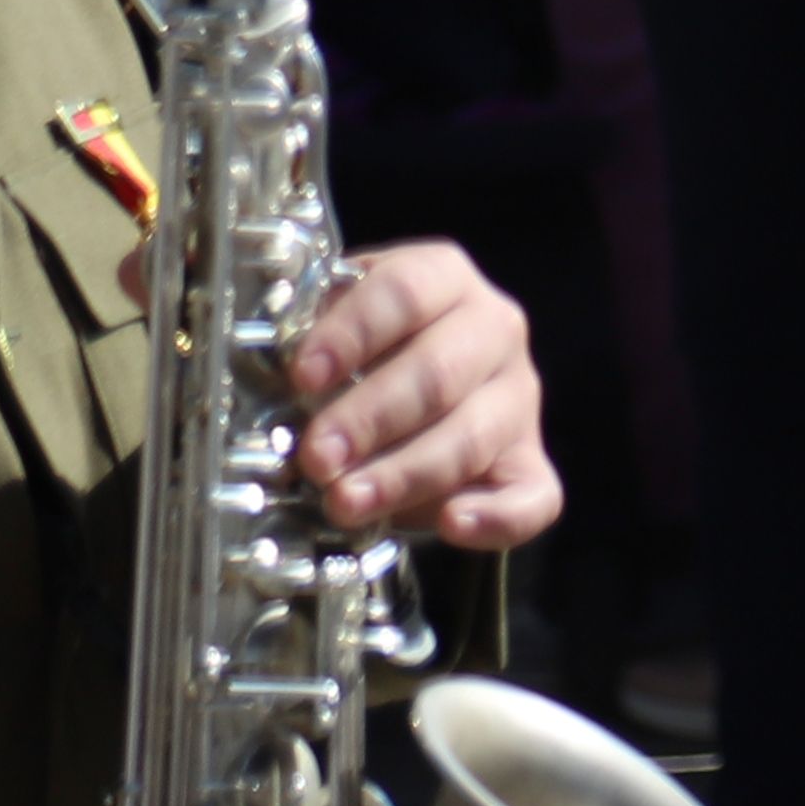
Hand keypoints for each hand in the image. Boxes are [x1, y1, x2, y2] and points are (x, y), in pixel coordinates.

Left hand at [278, 238, 559, 548]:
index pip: (406, 292)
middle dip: (370, 419)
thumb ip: (313, 346)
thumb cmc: (357, 358)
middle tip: (317, 458)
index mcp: (445, 280)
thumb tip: (270, 389)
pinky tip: (454, 525)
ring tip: (346, 503)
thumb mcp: (333, 331)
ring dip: (405, 474)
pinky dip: (497, 516)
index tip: (303, 375)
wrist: (407, 387)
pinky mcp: (528, 463)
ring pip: (473, 436)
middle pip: (440, 371)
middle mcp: (494, 330)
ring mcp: (518, 399)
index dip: (352, 333)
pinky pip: (534, 496)